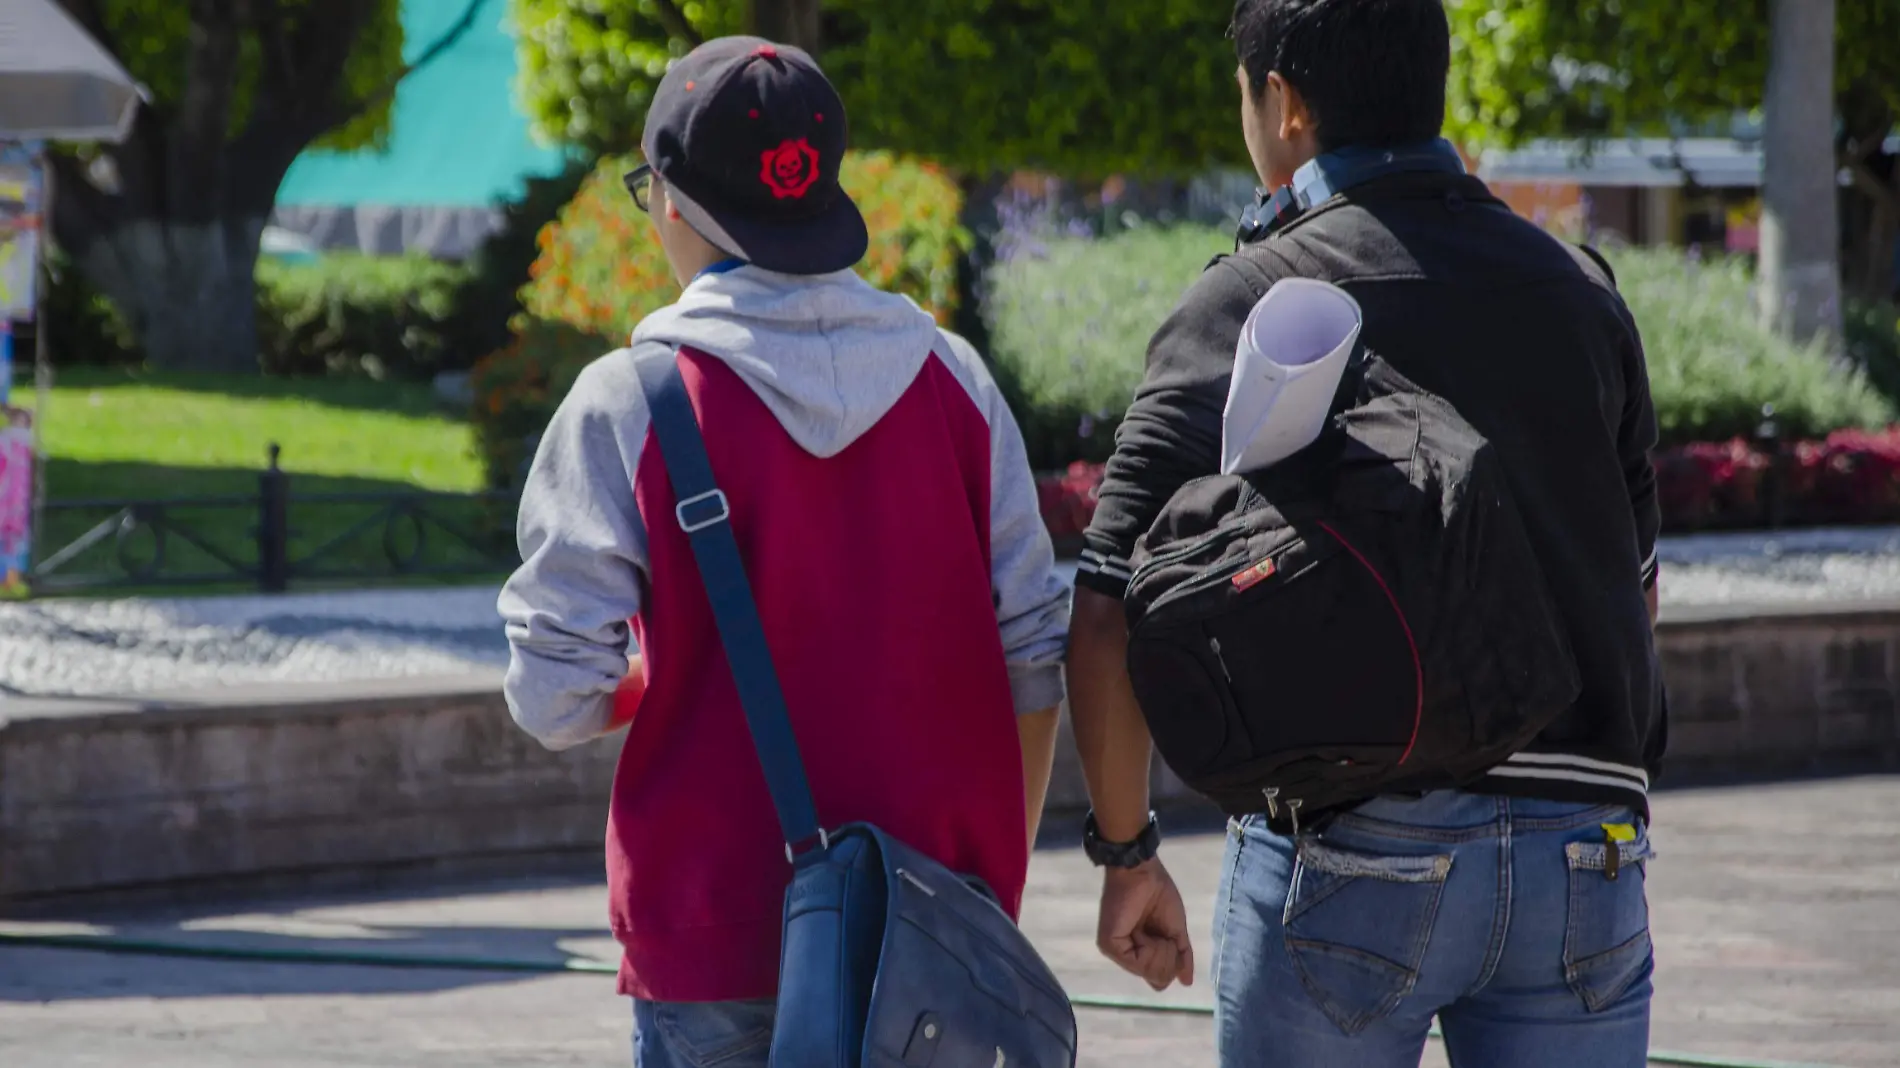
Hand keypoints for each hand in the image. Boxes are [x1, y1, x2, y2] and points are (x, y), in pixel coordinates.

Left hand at [1096, 857, 1194, 990]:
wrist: (1143, 871)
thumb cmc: (1158, 894)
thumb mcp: (1176, 930)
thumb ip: (1181, 955)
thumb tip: (1187, 983)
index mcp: (1142, 951)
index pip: (1160, 978)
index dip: (1173, 962)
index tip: (1171, 939)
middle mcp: (1127, 955)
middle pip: (1158, 979)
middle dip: (1169, 956)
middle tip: (1161, 932)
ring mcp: (1116, 951)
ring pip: (1150, 973)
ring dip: (1161, 950)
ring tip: (1151, 927)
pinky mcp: (1109, 945)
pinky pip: (1139, 962)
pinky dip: (1150, 947)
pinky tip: (1143, 930)